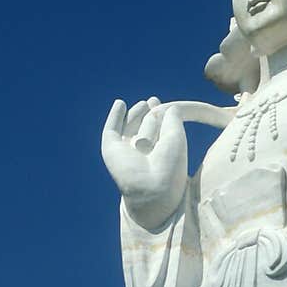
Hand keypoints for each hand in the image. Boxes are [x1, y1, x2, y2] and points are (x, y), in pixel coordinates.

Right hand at [101, 97, 187, 231]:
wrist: (152, 185)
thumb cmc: (169, 164)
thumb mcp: (175, 136)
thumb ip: (172, 118)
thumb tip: (170, 107)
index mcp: (159, 154)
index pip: (157, 130)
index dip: (158, 114)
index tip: (159, 102)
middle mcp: (142, 153)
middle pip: (143, 126)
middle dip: (148, 114)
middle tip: (153, 101)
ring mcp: (126, 151)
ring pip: (131, 126)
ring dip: (137, 114)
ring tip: (144, 105)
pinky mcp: (111, 149)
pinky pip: (111, 129)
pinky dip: (115, 116)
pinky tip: (120, 103)